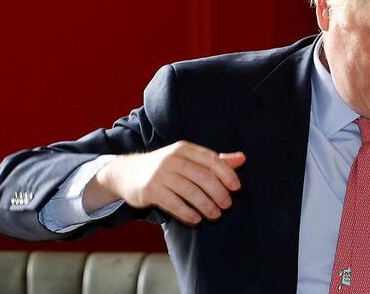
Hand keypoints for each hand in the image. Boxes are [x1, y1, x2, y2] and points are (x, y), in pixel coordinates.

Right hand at [83, 141, 245, 224]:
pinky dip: (187, 213)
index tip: (236, 188)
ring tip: (216, 215)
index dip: (227, 174)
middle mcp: (172, 159)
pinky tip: (196, 219)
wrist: (127, 173)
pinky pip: (173, 203)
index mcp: (185, 149)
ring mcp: (160, 174)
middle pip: (203, 177)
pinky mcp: (150, 190)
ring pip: (190, 191)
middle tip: (227, 205)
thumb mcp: (188, 159)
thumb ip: (215, 160)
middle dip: (218, 193)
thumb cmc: (166, 167)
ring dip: (206, 205)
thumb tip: (242, 158)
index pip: (211, 160)